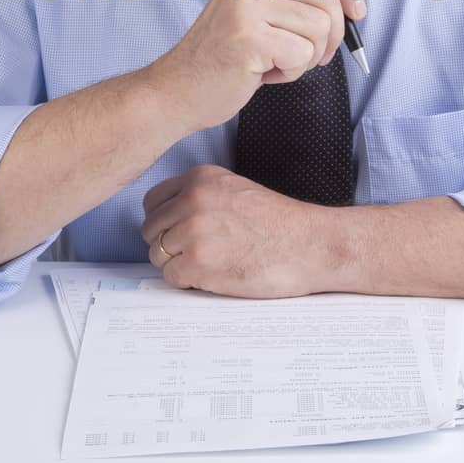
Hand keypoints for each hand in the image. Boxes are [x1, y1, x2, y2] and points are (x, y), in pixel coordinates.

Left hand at [141, 165, 333, 296]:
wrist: (312, 245)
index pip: (153, 202)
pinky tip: (214, 276)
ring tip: (210, 265)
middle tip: (197, 254)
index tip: (177, 233)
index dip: (163, 222)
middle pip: (151, 231)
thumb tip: (167, 219)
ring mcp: (194, 232)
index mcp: (201, 179)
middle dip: (168, 246)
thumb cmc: (280, 224)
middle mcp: (193, 200)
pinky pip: (172, 278)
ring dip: (178, 265)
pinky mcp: (199, 263)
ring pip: (158, 256)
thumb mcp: (236, 190)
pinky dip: (188, 283)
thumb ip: (201, 197)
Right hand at [147, 0, 366, 133]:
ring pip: (319, 27)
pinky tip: (264, 73)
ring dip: (307, 57)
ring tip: (277, 62)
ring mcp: (246, 5)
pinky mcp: (247, 37)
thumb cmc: (228, 53)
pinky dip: (291, 72)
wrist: (180, 88)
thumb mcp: (262, 10)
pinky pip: (301, 54)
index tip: (356, 10)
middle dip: (333, 34)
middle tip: (314, 55)